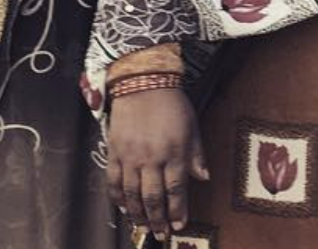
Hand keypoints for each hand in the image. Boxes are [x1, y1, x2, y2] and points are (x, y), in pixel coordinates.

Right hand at [106, 87, 208, 236]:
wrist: (144, 83)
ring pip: (132, 194)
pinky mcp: (114, 152)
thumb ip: (197, 154)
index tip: (180, 225)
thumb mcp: (193, 126)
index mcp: (175, 151)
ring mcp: (130, 156)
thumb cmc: (173, 103)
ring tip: (144, 227)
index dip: (178, 210)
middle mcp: (152, 158)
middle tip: (161, 233)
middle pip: (153, 197)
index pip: (177, 190)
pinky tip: (123, 208)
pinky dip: (117, 198)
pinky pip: (113, 182)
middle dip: (158, 219)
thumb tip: (204, 178)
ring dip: (138, 214)